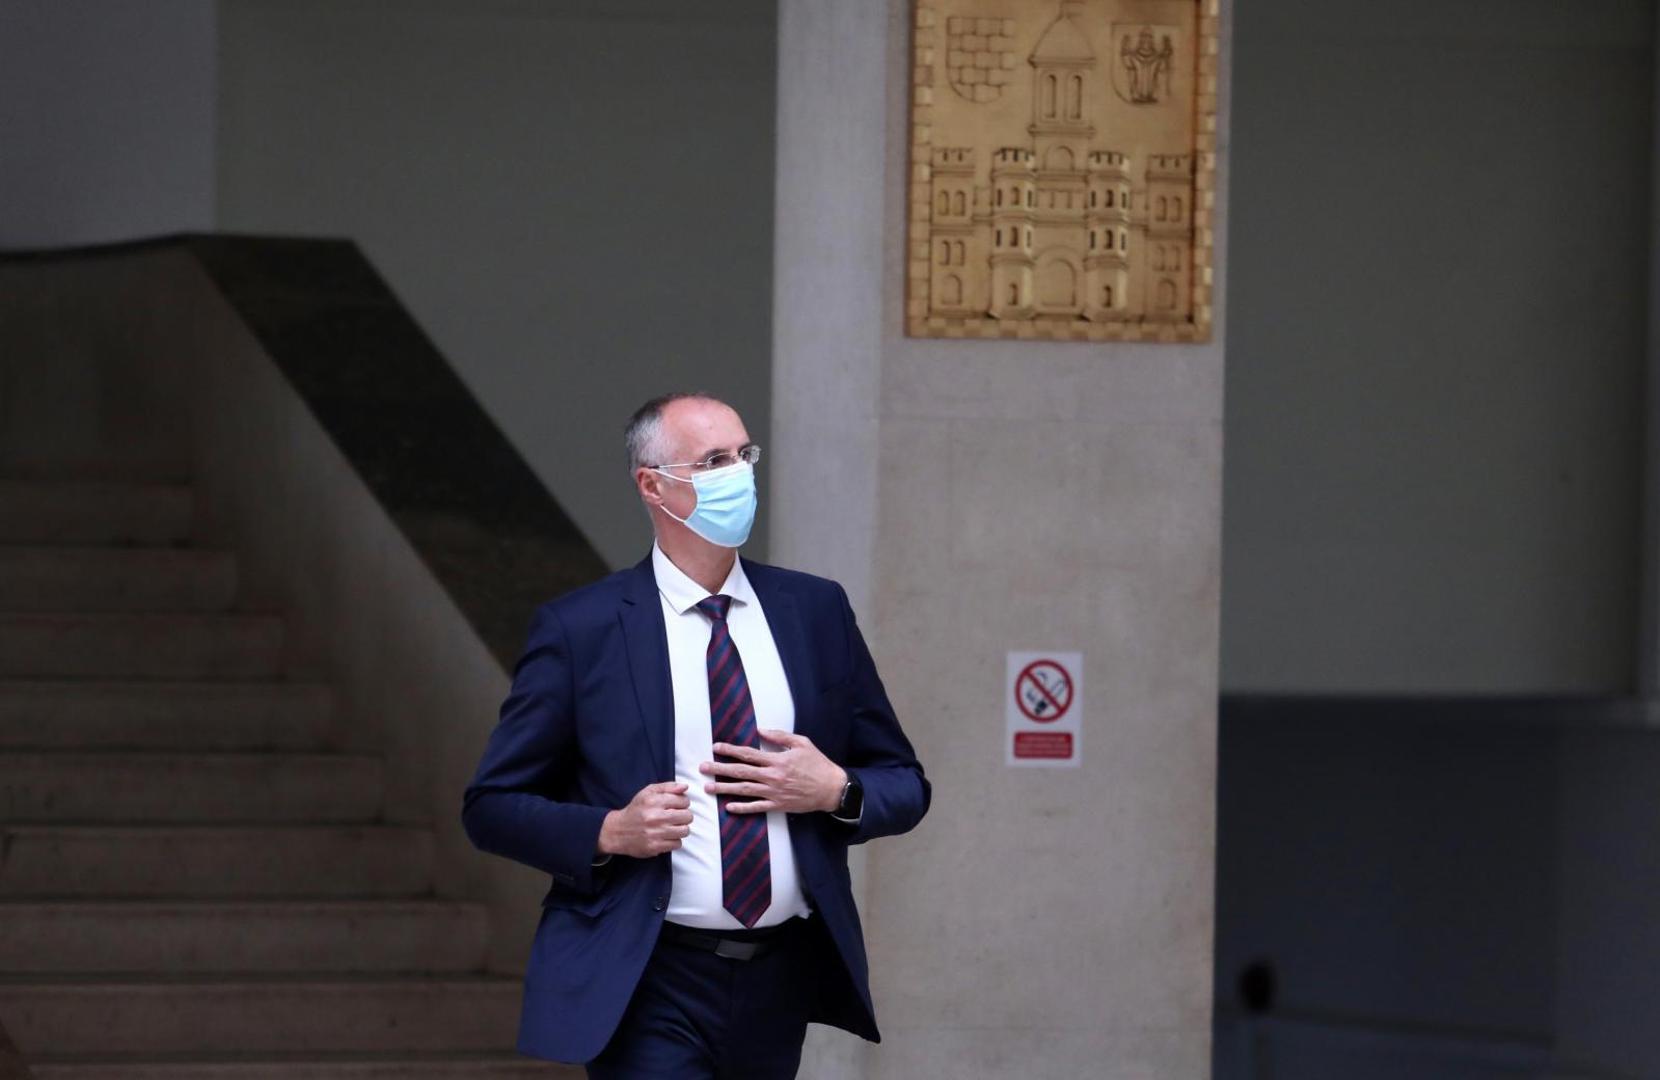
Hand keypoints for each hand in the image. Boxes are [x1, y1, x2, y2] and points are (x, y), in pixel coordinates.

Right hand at [598, 781, 691, 857]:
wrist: (618, 831)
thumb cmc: (636, 810)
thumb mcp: (648, 792)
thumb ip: (668, 787)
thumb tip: (685, 787)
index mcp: (654, 801)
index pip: (684, 801)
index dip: (683, 803)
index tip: (676, 806)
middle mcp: (655, 817)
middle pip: (687, 816)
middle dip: (684, 816)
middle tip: (675, 817)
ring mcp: (655, 833)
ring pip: (685, 831)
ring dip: (680, 829)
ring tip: (671, 827)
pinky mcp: (655, 847)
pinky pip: (677, 844)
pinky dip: (674, 841)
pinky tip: (665, 836)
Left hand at [701, 730, 845, 814]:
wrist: (832, 788)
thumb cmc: (818, 763)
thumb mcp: (802, 743)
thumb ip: (780, 736)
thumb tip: (760, 730)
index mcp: (777, 760)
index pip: (748, 754)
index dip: (730, 750)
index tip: (716, 748)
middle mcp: (772, 776)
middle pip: (741, 772)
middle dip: (719, 769)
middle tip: (702, 768)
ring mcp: (774, 792)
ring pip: (744, 790)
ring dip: (725, 789)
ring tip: (708, 787)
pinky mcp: (778, 805)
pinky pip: (757, 807)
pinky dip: (742, 808)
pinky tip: (729, 807)